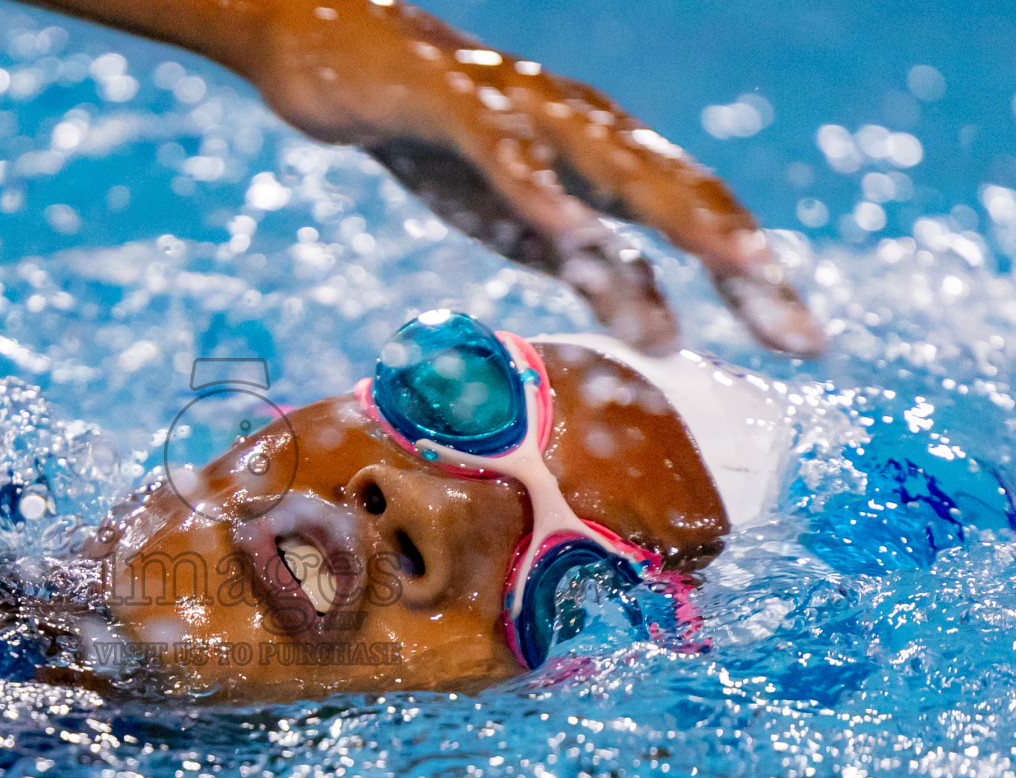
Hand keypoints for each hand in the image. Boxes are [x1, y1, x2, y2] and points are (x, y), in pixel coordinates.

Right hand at [248, 1, 823, 357]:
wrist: (344, 59)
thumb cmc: (446, 147)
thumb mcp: (531, 230)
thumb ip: (598, 272)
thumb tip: (668, 337)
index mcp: (607, 160)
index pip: (698, 222)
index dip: (754, 281)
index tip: (806, 345)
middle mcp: (586, 128)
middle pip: (681, 195)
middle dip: (744, 260)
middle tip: (797, 330)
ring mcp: (527, 110)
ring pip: (615, 162)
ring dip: (679, 215)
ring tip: (737, 265)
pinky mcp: (457, 103)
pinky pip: (503, 148)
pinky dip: (536, 184)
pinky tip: (566, 224)